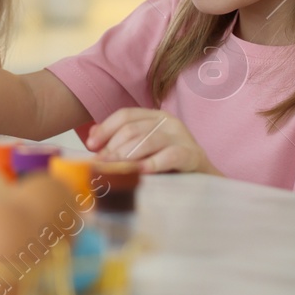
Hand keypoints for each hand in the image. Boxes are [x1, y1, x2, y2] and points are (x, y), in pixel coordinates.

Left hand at [86, 108, 219, 175]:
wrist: (203, 178)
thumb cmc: (168, 165)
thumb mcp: (143, 150)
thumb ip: (121, 141)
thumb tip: (93, 137)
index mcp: (155, 116)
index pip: (125, 115)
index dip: (105, 129)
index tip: (91, 145)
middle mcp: (168, 121)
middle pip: (133, 128)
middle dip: (112, 146)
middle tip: (100, 163)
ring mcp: (181, 136)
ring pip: (148, 140)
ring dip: (126, 155)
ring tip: (113, 168)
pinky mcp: (192, 154)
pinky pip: (169, 156)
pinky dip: (153, 163)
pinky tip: (140, 171)